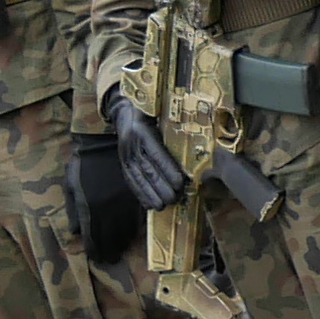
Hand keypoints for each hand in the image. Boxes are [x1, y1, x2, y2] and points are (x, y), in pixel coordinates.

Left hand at [69, 133, 147, 266]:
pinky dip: (135, 228)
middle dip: (110, 251)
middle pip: (110, 238)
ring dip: (124, 242)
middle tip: (111, 260)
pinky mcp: (134, 194)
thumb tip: (74, 232)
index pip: (92, 237)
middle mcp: (105, 209)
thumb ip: (72, 209)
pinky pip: (137, 217)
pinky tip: (131, 236)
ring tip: (121, 250)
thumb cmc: (84, 161)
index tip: (98, 259)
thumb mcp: (70, 184)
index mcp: (88, 207)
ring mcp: (121, 202)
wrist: (103, 139)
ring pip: (125, 230)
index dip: (95, 250)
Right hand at [108, 92, 185, 214]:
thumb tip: (196, 138)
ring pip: (138, 178)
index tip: (181, 182)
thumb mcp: (159, 113)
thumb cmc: (149, 112)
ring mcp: (125, 156)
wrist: (124, 113)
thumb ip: (173, 123)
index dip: (168, 170)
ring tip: (163, 206)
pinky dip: (140, 194)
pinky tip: (148, 205)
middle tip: (176, 198)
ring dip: (151, 195)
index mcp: (143, 132)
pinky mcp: (123, 164)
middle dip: (162, 187)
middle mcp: (132, 145)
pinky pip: (130, 181)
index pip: (157, 154)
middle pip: (148, 170)